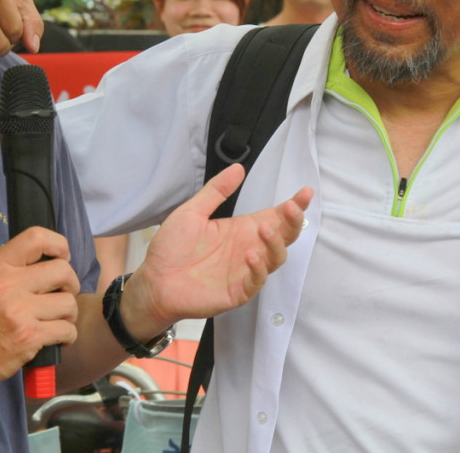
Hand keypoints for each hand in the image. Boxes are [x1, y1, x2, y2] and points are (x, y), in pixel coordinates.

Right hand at [0, 227, 79, 398]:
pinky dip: (67, 336)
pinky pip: (67, 330)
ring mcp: (18, 311)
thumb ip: (10, 271)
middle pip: (63, 270)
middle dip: (71, 284)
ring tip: (57, 321)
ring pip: (68, 302)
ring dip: (68, 314)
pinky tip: (57, 339)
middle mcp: (6, 284)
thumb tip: (49, 263)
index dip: (59, 245)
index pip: (36, 237)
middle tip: (62, 295)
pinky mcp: (28, 337)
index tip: (62, 258)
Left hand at [124, 164, 311, 334]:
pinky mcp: (237, 291)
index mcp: (242, 229)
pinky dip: (258, 268)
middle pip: (284, 236)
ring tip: (265, 228)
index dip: (293, 206)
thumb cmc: (172, 248)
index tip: (305, 192)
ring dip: (275, 243)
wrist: (154, 280)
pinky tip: (250, 254)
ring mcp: (245, 271)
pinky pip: (256, 281)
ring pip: (275, 258)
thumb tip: (238, 168)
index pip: (275, 216)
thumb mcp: (192, 212)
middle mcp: (250, 249)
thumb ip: (216, 191)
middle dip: (292, 222)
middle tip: (291, 208)